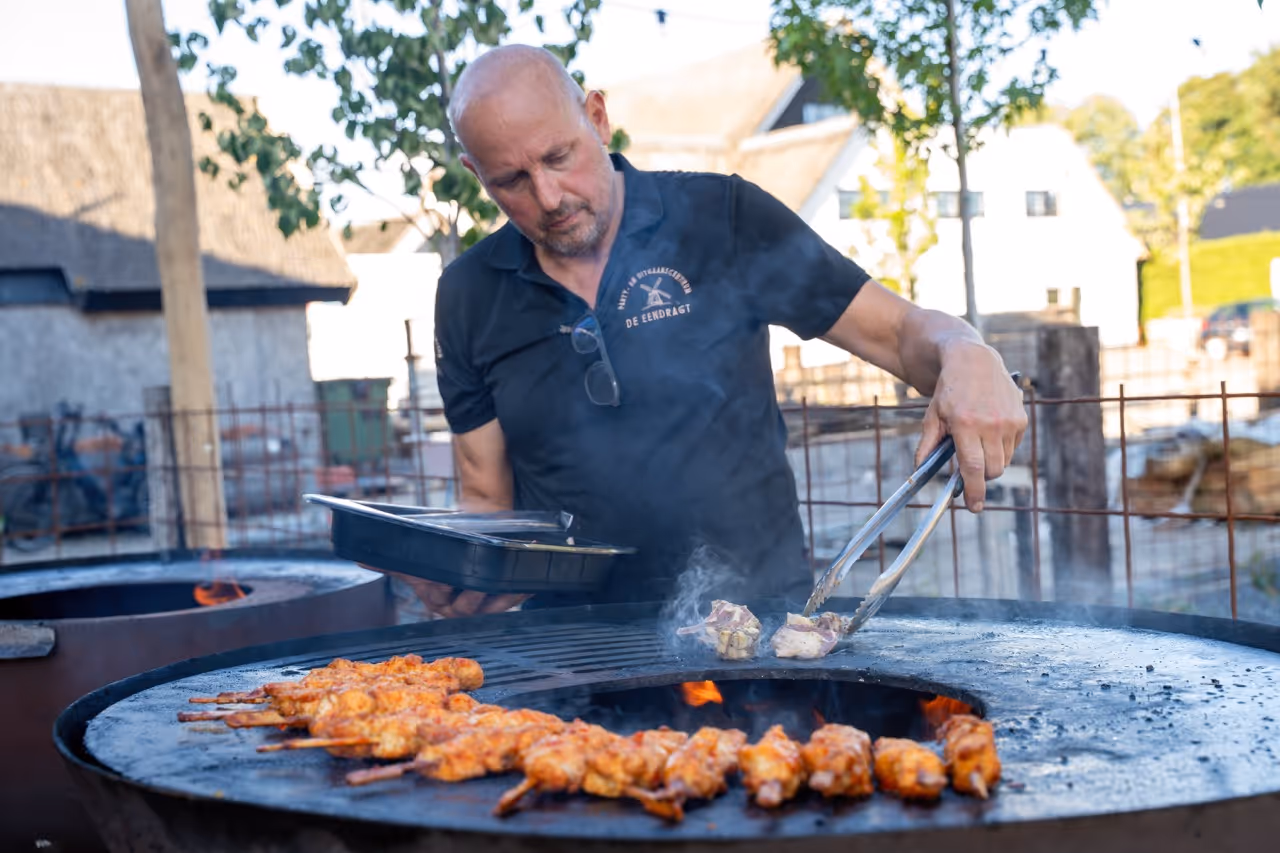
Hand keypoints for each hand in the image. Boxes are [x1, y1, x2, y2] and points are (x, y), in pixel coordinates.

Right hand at [360, 565, 530, 617]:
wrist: (470, 537)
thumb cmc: (443, 553)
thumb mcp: (418, 559)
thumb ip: (389, 563)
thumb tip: (357, 557)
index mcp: (438, 599)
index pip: (439, 597)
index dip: (443, 590)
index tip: (447, 582)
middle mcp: (460, 607)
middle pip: (466, 607)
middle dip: (473, 594)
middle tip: (479, 582)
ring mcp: (483, 605)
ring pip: (492, 606)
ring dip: (501, 596)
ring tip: (507, 584)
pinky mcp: (504, 597)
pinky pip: (512, 597)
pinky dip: (520, 591)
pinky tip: (527, 584)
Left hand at [914, 343, 1026, 512]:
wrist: (973, 361)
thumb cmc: (948, 390)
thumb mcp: (933, 416)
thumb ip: (928, 445)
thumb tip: (919, 471)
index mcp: (965, 425)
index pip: (974, 468)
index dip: (974, 491)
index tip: (974, 507)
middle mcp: (991, 424)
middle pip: (992, 470)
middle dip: (981, 478)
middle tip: (969, 470)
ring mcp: (1009, 421)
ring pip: (1003, 461)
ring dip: (991, 461)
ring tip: (977, 443)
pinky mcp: (1020, 418)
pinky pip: (1013, 447)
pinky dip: (1001, 448)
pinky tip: (989, 430)